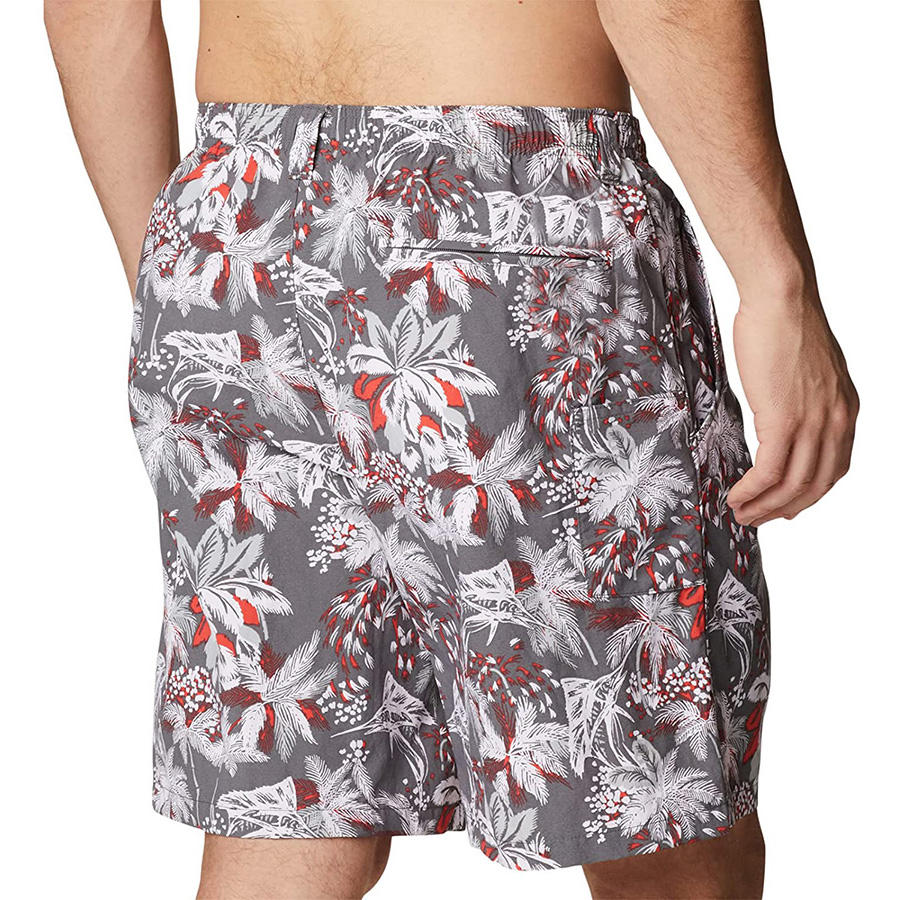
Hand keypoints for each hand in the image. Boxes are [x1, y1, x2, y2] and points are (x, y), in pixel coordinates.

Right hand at [726, 289, 857, 526]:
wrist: (782, 298)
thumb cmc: (786, 322)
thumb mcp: (806, 370)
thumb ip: (804, 399)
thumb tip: (780, 415)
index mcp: (845, 409)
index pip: (835, 468)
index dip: (810, 495)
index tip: (787, 506)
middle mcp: (837, 421)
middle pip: (816, 485)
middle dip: (786, 510)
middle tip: (758, 519)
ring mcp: (813, 423)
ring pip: (794, 485)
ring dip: (765, 507)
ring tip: (742, 514)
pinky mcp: (784, 420)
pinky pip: (770, 471)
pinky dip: (752, 491)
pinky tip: (736, 496)